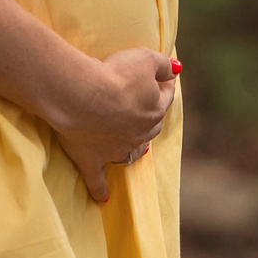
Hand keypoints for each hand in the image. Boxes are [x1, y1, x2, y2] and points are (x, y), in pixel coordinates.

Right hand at [44, 48, 176, 203]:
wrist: (82, 95)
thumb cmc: (114, 74)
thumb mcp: (144, 58)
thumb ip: (162, 64)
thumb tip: (175, 69)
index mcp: (155, 110)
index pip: (166, 96)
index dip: (164, 84)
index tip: (162, 77)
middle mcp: (139, 134)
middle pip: (151, 126)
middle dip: (151, 115)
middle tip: (144, 104)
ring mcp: (116, 149)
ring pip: (131, 152)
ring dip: (133, 149)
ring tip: (135, 146)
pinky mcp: (92, 159)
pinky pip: (97, 179)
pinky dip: (100, 189)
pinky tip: (103, 198)